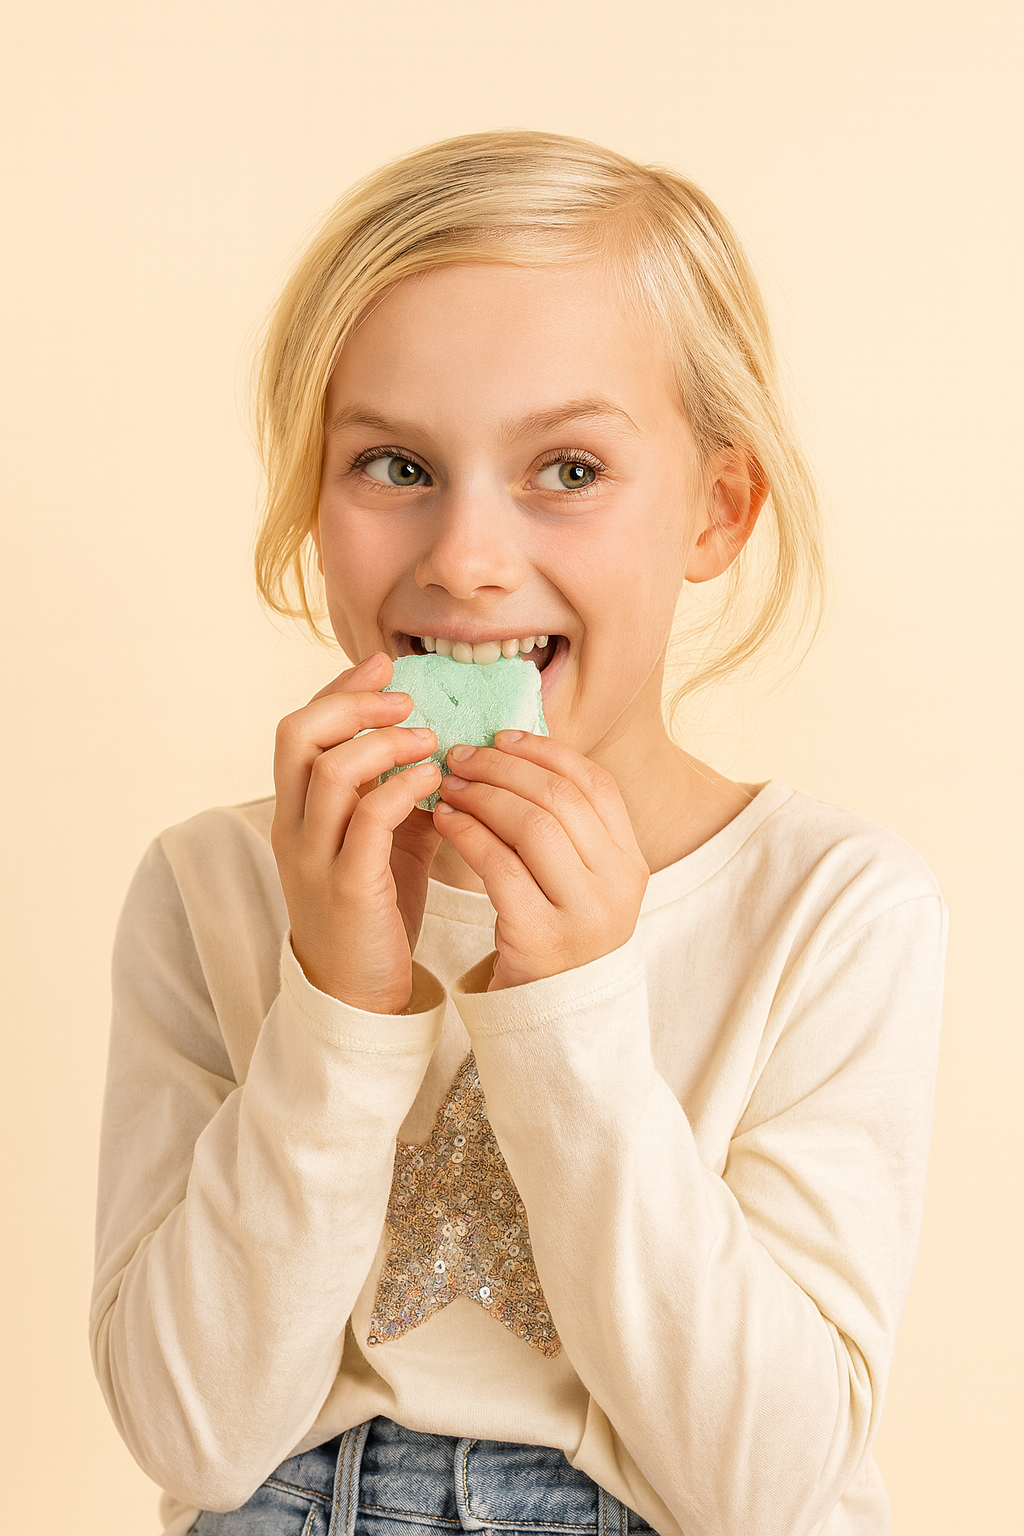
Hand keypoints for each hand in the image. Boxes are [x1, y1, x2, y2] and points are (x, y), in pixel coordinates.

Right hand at [271, 652, 441, 1012]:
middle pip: (298, 736)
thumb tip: (441, 737)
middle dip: (353, 705)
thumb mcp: (385, 839)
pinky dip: (402, 789)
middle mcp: (293, 828)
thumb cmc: (376, 907)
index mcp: (296, 811)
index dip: (339, 690)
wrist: (358, 992)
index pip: (299, 728)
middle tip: (405, 700)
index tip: (384, 666)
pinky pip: (367, 822)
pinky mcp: (348, 888)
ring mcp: (314, 858)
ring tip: (429, 739)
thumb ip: (397, 789)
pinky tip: (434, 779)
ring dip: (384, 743)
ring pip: (329, 772)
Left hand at [433, 732, 648, 989]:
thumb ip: (561, 826)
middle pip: (561, 797)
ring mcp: (584, 914)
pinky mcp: (541, 938)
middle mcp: (618, 885)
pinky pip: (500, 867)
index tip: (502, 736)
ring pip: (534, 825)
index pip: (596, 783)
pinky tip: (445, 820)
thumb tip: (514, 749)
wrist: (553, 1021)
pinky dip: (468, 834)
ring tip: (449, 784)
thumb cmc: (554, 936)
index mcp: (630, 862)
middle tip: (462, 756)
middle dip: (505, 768)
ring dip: (484, 795)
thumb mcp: (577, 882)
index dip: (546, 752)